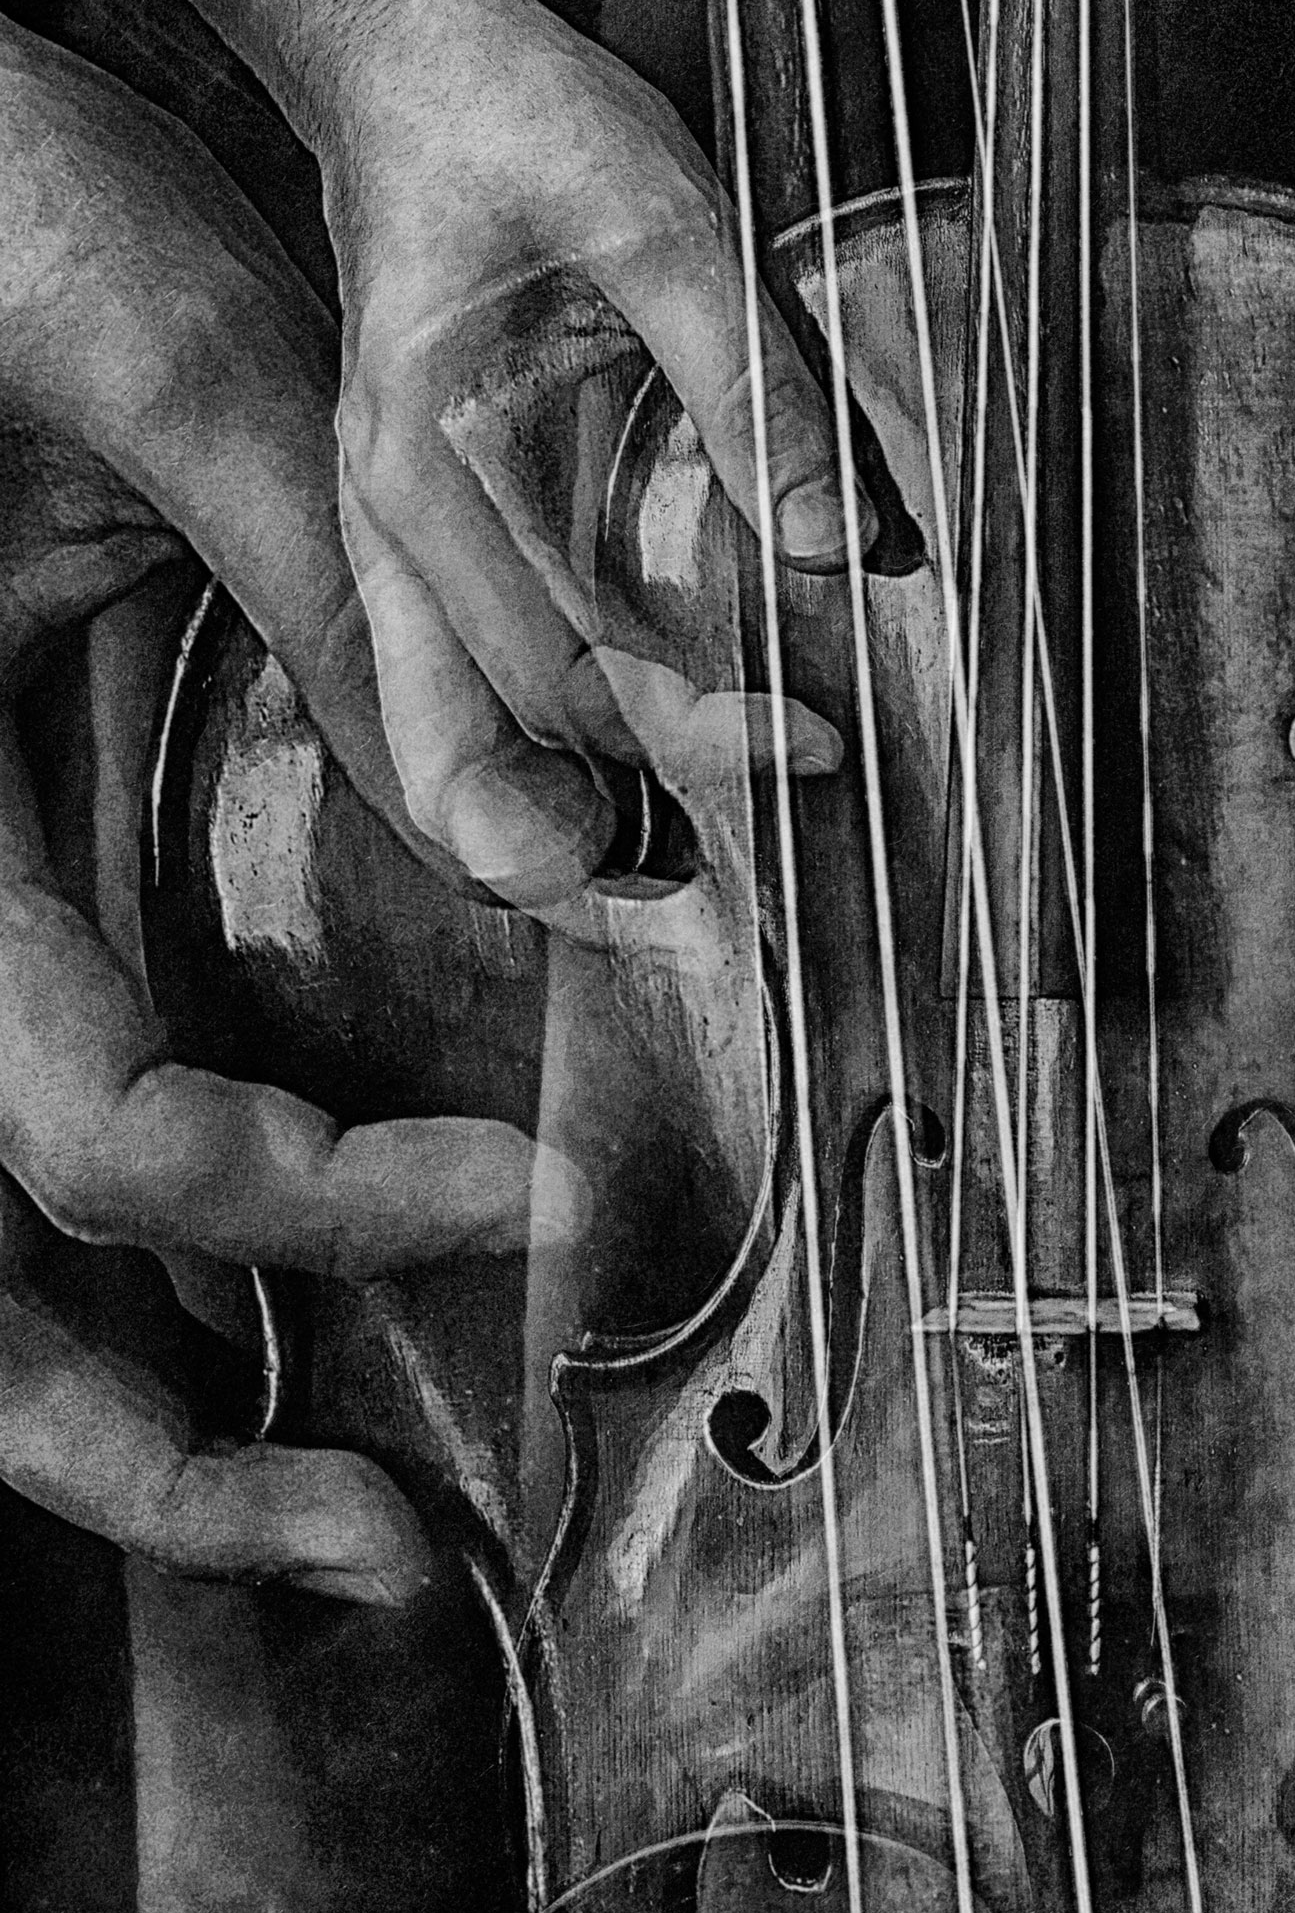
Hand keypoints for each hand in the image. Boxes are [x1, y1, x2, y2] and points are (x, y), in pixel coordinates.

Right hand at [0, 19, 568, 1596]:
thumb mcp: (184, 360)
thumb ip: (376, 613)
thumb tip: (588, 850)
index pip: (111, 1132)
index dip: (332, 1204)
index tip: (540, 1187)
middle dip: (162, 1457)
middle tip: (387, 1551)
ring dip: (109, 1418)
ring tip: (313, 1508)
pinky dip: (88, 1276)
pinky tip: (226, 1320)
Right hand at [323, 0, 854, 902]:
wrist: (407, 54)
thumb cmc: (517, 116)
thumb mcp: (663, 223)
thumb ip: (752, 384)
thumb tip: (840, 541)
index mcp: (427, 468)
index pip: (566, 678)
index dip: (696, 736)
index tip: (812, 738)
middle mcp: (398, 524)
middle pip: (520, 734)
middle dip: (657, 792)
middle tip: (808, 767)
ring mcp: (408, 524)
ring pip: (493, 718)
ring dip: (616, 774)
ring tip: (752, 786)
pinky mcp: (447, 509)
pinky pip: (502, 655)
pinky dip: (590, 712)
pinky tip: (689, 712)